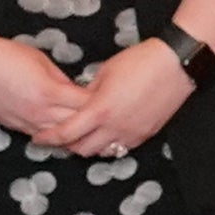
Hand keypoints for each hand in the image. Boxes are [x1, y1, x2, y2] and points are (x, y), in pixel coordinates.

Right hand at [0, 27, 99, 147]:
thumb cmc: (3, 54)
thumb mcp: (40, 60)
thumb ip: (60, 79)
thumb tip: (76, 91)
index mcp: (50, 92)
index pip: (87, 105)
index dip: (101, 104)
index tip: (111, 99)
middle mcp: (39, 112)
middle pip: (76, 126)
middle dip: (92, 123)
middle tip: (106, 119)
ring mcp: (24, 121)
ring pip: (58, 138)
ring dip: (73, 135)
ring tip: (88, 131)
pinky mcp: (12, 125)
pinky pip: (38, 135)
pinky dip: (52, 136)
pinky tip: (62, 132)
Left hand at [59, 38, 197, 153]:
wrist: (175, 64)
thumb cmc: (140, 62)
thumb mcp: (105, 72)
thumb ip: (88, 92)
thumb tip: (79, 103)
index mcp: (100, 110)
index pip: (66, 133)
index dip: (49, 138)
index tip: (39, 138)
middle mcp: (115, 127)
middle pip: (82, 149)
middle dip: (69, 145)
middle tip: (62, 137)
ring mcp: (133, 133)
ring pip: (103, 152)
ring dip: (91, 146)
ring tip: (86, 135)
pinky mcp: (147, 134)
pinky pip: (122, 147)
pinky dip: (110, 143)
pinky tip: (108, 132)